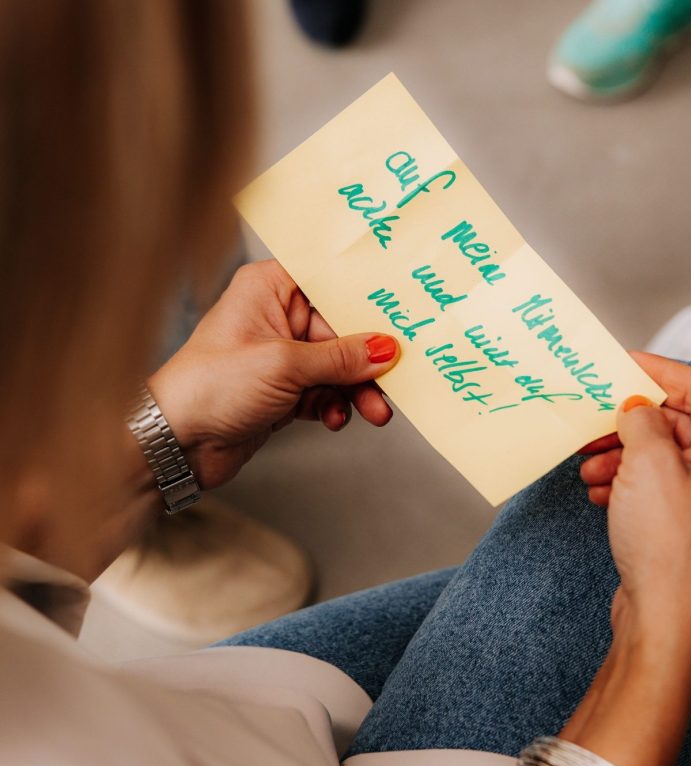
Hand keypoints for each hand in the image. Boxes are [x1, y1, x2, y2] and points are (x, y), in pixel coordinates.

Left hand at [148, 260, 399, 489]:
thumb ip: (341, 357)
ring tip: (372, 411)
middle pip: (340, 329)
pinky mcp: (282, 389)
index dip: (365, 299)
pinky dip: (333, 405)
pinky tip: (334, 418)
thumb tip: (386, 349)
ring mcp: (280, 355)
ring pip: (336, 366)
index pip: (330, 283)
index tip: (400, 314)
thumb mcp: (285, 364)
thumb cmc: (212, 385)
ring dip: (355, 389)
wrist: (176, 443)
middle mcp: (275, 316)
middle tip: (392, 381)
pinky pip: (323, 391)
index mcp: (269, 287)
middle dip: (366, 360)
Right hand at [560, 354, 690, 765]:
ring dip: (621, 454)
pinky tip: (601, 492)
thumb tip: (634, 406)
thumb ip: (640, 419)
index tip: (620, 362)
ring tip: (588, 468)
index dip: (656, 370)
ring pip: (663, 452)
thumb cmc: (668, 543)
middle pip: (678, 420)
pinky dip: (627, 480)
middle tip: (591, 419)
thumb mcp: (647, 463)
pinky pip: (658, 481)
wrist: (665, 619)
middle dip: (628, 422)